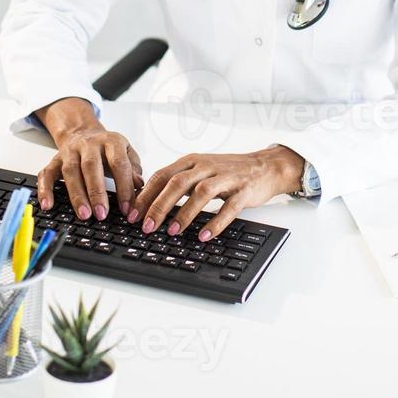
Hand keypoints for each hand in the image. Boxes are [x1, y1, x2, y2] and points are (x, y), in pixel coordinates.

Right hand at [33, 98, 144, 221]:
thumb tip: (139, 186)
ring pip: (70, 171)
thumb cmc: (107, 148)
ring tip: (84, 214)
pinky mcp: (54, 159)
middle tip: (102, 214)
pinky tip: (47, 205)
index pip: (119, 164)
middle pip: (91, 166)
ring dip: (76, 194)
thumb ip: (134, 168)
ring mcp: (70, 151)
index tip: (127, 208)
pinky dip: (45, 189)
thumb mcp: (126, 152)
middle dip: (97, 192)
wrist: (82, 131)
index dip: (123, 186)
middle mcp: (89, 144)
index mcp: (111, 141)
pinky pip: (47, 173)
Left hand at [126, 146, 303, 241]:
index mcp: (191, 162)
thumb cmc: (228, 172)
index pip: (162, 176)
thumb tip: (148, 203)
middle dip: (159, 206)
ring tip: (173, 232)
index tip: (133, 214)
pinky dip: (215, 222)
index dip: (145, 195)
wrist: (264, 166)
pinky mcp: (243, 190)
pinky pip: (228, 207)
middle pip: (177, 183)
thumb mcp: (200, 172)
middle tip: (147, 226)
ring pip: (201, 193)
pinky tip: (205, 235)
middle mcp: (206, 167)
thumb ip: (178, 183)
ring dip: (184, 213)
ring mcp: (226, 178)